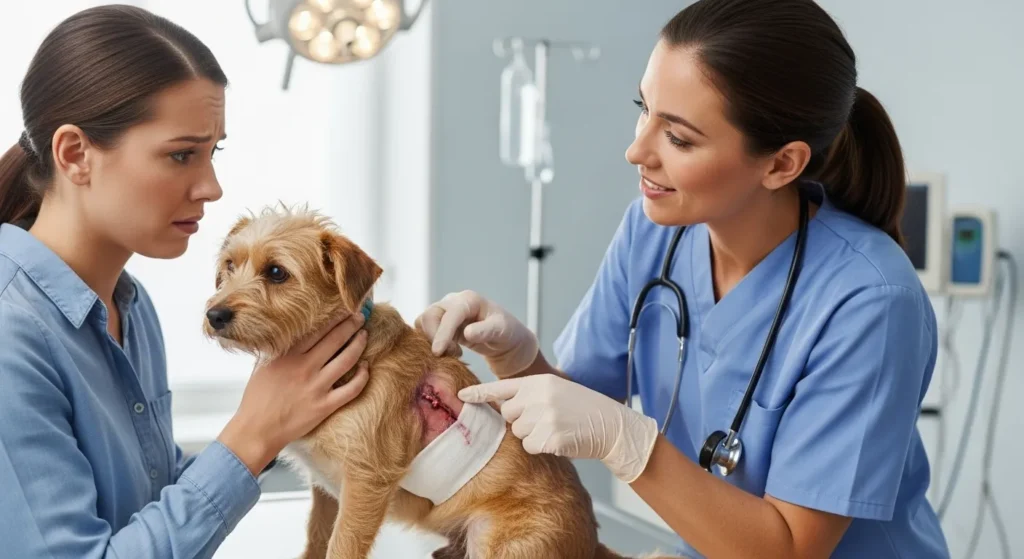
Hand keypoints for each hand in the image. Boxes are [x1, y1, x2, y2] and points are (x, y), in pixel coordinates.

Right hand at [217, 313, 369, 474]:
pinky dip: (362, 377)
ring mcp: (316, 387)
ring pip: (347, 360)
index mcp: (288, 356)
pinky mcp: (325, 406)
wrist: (257, 429)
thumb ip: (279, 348)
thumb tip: (290, 332)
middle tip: (360, 316)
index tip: (344, 309)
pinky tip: (366, 367)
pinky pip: (351, 389)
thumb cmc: (257, 397)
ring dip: (359, 344)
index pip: (318, 330)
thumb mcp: (264, 365)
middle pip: (335, 340)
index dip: (334, 318)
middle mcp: (305, 368)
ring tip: (364, 335)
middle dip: (351, 325)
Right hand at [414, 290, 537, 378]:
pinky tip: (449, 353)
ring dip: (432, 341)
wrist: (507, 343)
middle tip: (455, 354)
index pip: (451, 314)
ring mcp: (445, 313)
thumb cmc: (508, 334)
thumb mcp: (503, 332)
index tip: (438, 351)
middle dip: (435, 337)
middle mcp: (453, 302)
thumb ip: (486, 331)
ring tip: (454, 353)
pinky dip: (430, 343)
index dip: (442, 332)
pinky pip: (425, 332)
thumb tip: (467, 332)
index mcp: (470, 300)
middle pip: (430, 315)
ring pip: (423, 323)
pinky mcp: (441, 325)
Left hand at [458, 374, 657, 482]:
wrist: (610, 424)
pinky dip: (541, 447)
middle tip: (544, 419)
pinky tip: (559, 439)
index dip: (480, 393)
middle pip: (507, 414)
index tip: (461, 397)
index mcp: (539, 382)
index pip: (502, 387)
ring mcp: (544, 417)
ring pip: (518, 432)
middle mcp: (539, 396)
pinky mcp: (550, 437)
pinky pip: (530, 447)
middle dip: (520, 420)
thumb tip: (502, 407)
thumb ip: (529, 395)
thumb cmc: (581, 409)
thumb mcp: (555, 390)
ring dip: (532, 435)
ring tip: (556, 428)